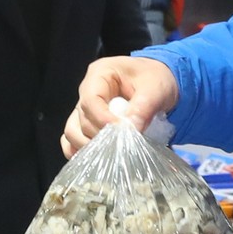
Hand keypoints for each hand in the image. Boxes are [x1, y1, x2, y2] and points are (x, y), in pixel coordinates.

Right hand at [64, 57, 178, 156]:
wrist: (158, 83)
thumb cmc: (156, 78)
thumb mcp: (155, 88)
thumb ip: (143, 107)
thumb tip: (131, 130)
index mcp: (99, 74)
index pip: (90, 100)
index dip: (103, 120)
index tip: (122, 133)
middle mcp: (87, 91)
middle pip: (81, 119)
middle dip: (100, 136)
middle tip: (123, 145)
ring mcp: (85, 109)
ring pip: (73, 131)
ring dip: (90, 146)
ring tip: (113, 152)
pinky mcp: (88, 124)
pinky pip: (74, 140)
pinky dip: (81, 151)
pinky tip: (97, 159)